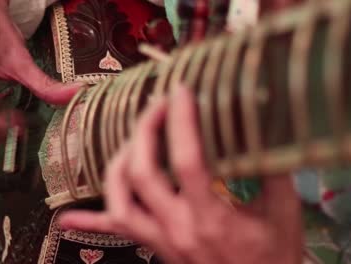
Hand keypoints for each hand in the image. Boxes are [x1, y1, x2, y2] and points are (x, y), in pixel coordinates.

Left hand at [59, 84, 302, 263]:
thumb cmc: (273, 258)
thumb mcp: (284, 214)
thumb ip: (275, 169)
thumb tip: (264, 126)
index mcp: (211, 220)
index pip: (187, 161)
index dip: (181, 122)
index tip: (180, 92)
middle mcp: (177, 230)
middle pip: (142, 174)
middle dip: (144, 131)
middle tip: (157, 106)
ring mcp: (160, 241)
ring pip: (119, 201)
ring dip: (118, 164)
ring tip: (132, 139)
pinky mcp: (154, 247)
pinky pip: (115, 234)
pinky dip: (89, 221)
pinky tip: (66, 217)